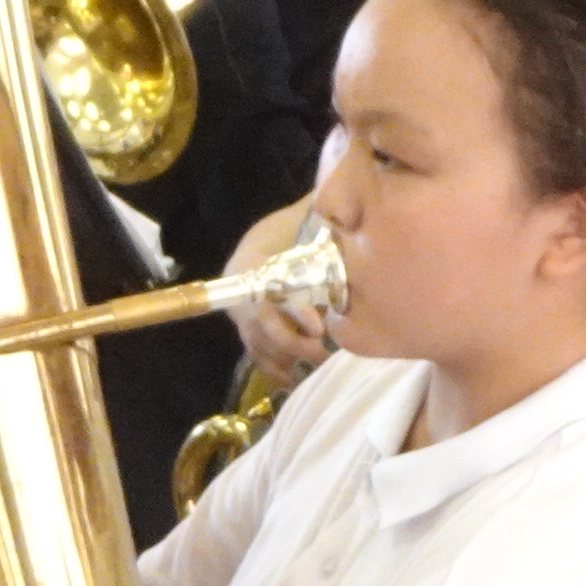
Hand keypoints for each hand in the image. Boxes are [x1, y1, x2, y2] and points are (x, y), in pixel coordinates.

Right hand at [222, 201, 328, 387]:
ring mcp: (243, 320)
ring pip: (261, 345)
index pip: (271, 295)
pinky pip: (257, 357)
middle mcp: (242, 298)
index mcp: (251, 269)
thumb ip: (316, 217)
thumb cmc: (283, 238)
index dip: (294, 313)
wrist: (254, 255)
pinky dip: (273, 371)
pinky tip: (291, 380)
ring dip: (287, 358)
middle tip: (323, 348)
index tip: (318, 325)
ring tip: (319, 364)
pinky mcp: (249, 336)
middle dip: (293, 342)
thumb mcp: (296, 223)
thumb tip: (342, 205)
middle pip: (264, 327)